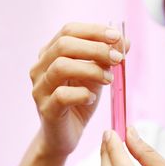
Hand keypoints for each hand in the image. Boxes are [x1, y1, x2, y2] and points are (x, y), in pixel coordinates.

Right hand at [30, 22, 129, 156]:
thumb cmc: (79, 101)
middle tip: (117, 59)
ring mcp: (40, 89)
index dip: (94, 31)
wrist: (66, 134)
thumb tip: (124, 42)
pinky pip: (62, 95)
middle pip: (64, 45)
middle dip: (96, 48)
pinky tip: (92, 99)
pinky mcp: (46, 109)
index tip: (117, 37)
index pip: (68, 31)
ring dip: (92, 70)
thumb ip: (106, 59)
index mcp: (50, 54)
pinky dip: (82, 94)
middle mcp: (40, 68)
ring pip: (61, 67)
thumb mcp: (95, 76)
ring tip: (109, 80)